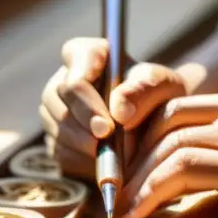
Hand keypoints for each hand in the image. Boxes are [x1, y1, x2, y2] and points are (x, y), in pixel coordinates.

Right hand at [39, 37, 190, 178]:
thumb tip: (119, 113)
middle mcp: (63, 80)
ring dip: (86, 146)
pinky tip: (106, 162)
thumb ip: (143, 91)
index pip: (73, 65)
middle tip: (108, 144)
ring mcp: (55, 111)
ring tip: (116, 155)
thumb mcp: (162, 86)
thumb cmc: (159, 97)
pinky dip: (83, 162)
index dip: (84, 97)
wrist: (157, 127)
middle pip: (58, 99)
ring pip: (58, 128)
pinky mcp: (56, 139)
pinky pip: (61, 153)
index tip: (107, 125)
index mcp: (87, 54)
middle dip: (84, 125)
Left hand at [117, 88, 217, 217]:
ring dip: (137, 178)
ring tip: (122, 205)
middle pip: (165, 119)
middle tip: (116, 187)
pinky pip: (180, 169)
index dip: (143, 134)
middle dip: (132, 155)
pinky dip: (151, 191)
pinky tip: (140, 212)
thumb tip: (175, 174)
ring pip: (168, 144)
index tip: (127, 164)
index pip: (176, 105)